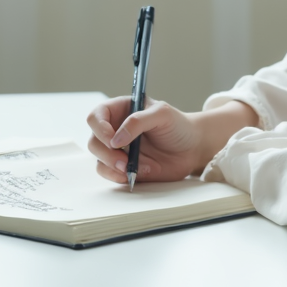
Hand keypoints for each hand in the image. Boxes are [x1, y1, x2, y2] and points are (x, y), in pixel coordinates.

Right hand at [86, 96, 204, 183]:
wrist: (192, 149)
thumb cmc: (178, 126)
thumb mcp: (162, 114)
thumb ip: (138, 121)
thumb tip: (116, 139)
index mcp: (121, 110)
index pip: (96, 116)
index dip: (99, 128)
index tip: (113, 140)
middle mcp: (115, 129)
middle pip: (94, 141)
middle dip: (106, 153)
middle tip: (124, 160)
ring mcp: (118, 150)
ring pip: (99, 159)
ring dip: (111, 166)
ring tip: (131, 169)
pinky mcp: (124, 167)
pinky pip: (110, 174)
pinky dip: (118, 177)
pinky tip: (134, 174)